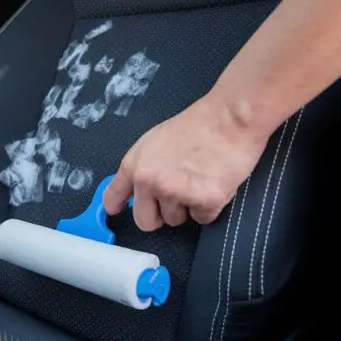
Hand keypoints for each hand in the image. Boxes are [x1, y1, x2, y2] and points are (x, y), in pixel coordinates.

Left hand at [102, 94, 272, 230]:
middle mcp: (149, 181)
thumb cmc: (197, 126)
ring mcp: (176, 193)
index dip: (117, 206)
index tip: (118, 211)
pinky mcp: (204, 201)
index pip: (112, 197)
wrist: (229, 119)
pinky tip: (213, 183)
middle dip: (160, 214)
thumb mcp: (154, 142)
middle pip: (145, 222)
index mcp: (134, 165)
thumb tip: (135, 188)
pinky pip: (203, 219)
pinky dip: (210, 207)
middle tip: (177, 195)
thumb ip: (142, 167)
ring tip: (199, 179)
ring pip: (176, 220)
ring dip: (188, 207)